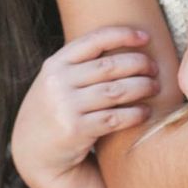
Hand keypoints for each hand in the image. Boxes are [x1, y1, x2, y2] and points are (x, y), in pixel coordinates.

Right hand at [12, 26, 158, 184]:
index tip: (145, 37)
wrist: (32, 153)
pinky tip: (145, 112)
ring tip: (155, 87)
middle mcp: (58, 82)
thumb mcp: (56, 81)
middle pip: (109, 66)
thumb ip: (80, 65)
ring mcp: (65, 106)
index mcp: (55, 64)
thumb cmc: (54, 110)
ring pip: (115, 91)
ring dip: (142, 87)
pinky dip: (134, 114)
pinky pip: (114, 118)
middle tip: (155, 68)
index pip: (93, 40)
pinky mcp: (75, 130)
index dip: (122, 35)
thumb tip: (124, 42)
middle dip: (138, 64)